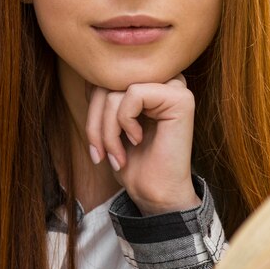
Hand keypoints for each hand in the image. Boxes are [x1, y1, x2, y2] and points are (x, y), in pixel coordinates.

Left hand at [85, 74, 200, 215]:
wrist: (154, 194)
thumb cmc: (133, 163)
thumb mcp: (108, 124)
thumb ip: (103, 97)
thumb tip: (89, 75)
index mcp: (150, 83)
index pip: (106, 77)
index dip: (92, 109)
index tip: (95, 145)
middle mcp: (164, 80)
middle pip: (109, 81)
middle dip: (95, 122)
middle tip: (99, 154)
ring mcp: (174, 86)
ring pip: (118, 89)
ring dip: (107, 128)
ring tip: (115, 155)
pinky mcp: (180, 97)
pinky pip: (134, 93)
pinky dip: (125, 121)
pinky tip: (136, 140)